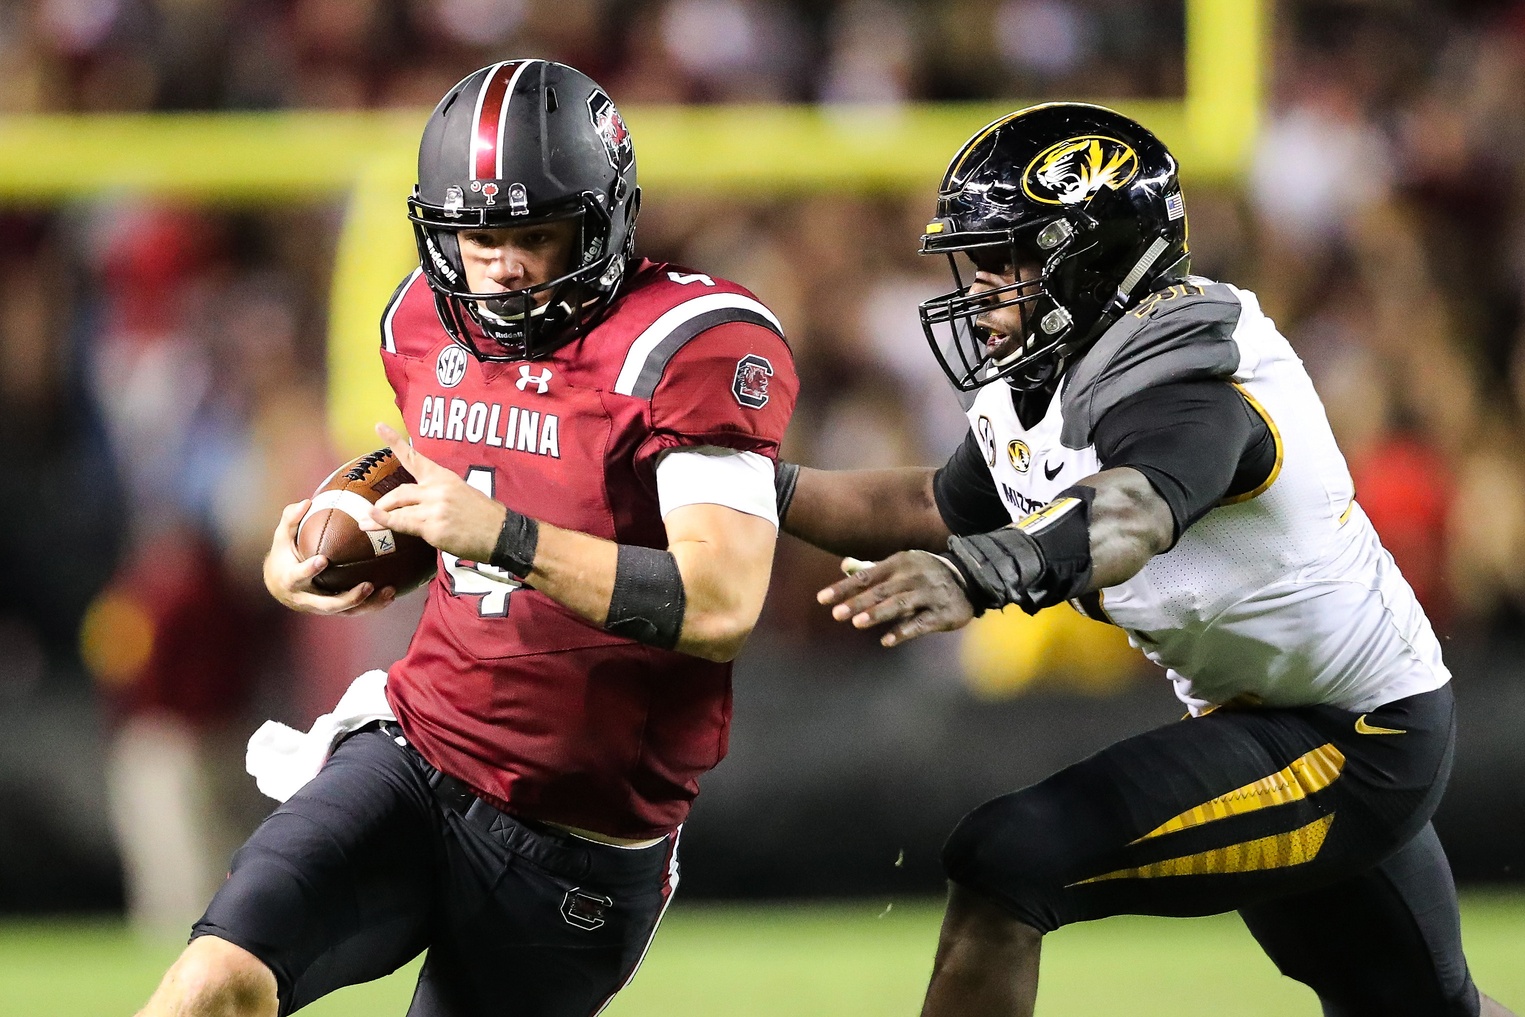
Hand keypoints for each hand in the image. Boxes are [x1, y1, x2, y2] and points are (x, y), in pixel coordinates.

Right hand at [264, 500, 396, 614]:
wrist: (281, 586)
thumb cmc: (284, 555)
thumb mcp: (282, 537)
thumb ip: (292, 520)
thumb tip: (306, 502)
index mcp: (290, 580)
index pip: (298, 577)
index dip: (309, 570)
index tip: (322, 560)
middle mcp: (306, 598)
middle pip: (328, 604)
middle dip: (349, 598)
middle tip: (368, 585)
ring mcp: (321, 607)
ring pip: (347, 611)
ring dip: (369, 604)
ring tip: (389, 591)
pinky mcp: (334, 610)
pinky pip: (355, 611)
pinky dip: (373, 604)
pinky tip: (391, 594)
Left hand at [370, 423, 506, 561]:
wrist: (502, 534)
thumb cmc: (483, 517)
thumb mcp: (461, 494)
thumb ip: (435, 495)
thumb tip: (414, 504)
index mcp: (444, 477)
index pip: (415, 458)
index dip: (395, 442)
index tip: (379, 426)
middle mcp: (437, 489)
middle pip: (399, 492)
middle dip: (384, 504)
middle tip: (372, 512)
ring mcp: (435, 507)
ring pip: (397, 508)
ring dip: (379, 516)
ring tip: (365, 523)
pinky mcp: (434, 526)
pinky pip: (403, 524)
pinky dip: (386, 523)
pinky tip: (375, 522)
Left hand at [816, 550, 975, 646]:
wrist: (971, 577)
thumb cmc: (926, 573)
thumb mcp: (901, 565)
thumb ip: (872, 568)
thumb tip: (843, 566)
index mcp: (899, 563)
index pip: (865, 576)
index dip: (843, 588)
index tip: (821, 599)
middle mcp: (913, 577)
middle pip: (881, 590)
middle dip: (857, 602)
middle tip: (836, 614)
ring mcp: (929, 594)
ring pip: (900, 604)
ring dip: (878, 613)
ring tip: (857, 623)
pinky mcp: (943, 613)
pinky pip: (921, 623)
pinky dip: (904, 631)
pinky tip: (886, 641)